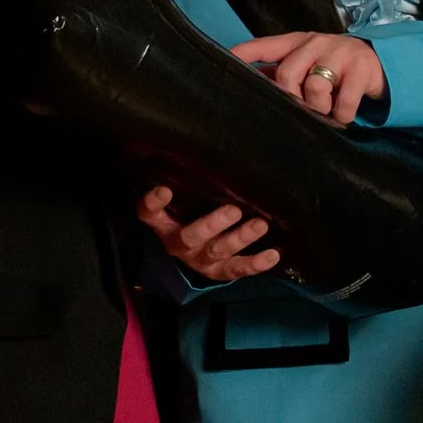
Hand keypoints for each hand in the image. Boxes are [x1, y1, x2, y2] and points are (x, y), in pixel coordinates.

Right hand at [138, 186, 281, 280]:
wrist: (190, 256)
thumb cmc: (187, 216)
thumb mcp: (178, 204)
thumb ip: (186, 186)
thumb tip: (209, 152)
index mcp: (163, 224)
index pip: (149, 213)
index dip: (153, 203)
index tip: (164, 189)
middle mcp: (180, 243)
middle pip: (191, 236)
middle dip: (212, 224)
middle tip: (233, 211)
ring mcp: (201, 259)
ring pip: (219, 250)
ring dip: (240, 238)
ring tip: (260, 225)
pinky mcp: (220, 271)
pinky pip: (238, 269)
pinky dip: (256, 264)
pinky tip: (273, 255)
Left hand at [232, 31, 388, 124]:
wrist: (380, 63)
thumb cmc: (334, 66)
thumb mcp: (307, 63)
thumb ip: (280, 72)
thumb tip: (247, 83)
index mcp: (298, 42)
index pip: (265, 46)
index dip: (244, 53)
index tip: (225, 61)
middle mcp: (317, 43)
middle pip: (288, 73)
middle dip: (293, 97)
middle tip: (304, 107)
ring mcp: (341, 54)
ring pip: (316, 88)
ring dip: (320, 107)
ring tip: (327, 110)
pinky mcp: (362, 70)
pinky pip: (343, 102)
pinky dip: (342, 115)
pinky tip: (344, 114)